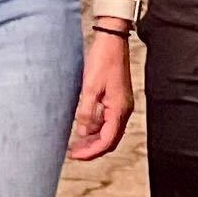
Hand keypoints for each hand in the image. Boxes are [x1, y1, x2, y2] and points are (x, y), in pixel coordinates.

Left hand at [69, 32, 133, 159]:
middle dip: (93, 149)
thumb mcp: (90, 87)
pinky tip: (84, 127)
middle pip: (110, 139)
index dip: (91, 151)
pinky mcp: (117, 98)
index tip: (75, 155)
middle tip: (74, 153)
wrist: (112, 41)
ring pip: (109, 131)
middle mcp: (123, 109)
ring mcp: (121, 104)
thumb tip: (82, 133)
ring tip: (76, 143)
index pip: (107, 140)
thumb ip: (86, 112)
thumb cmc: (103, 60)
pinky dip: (96, 128)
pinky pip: (108, 120)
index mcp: (119, 109)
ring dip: (94, 139)